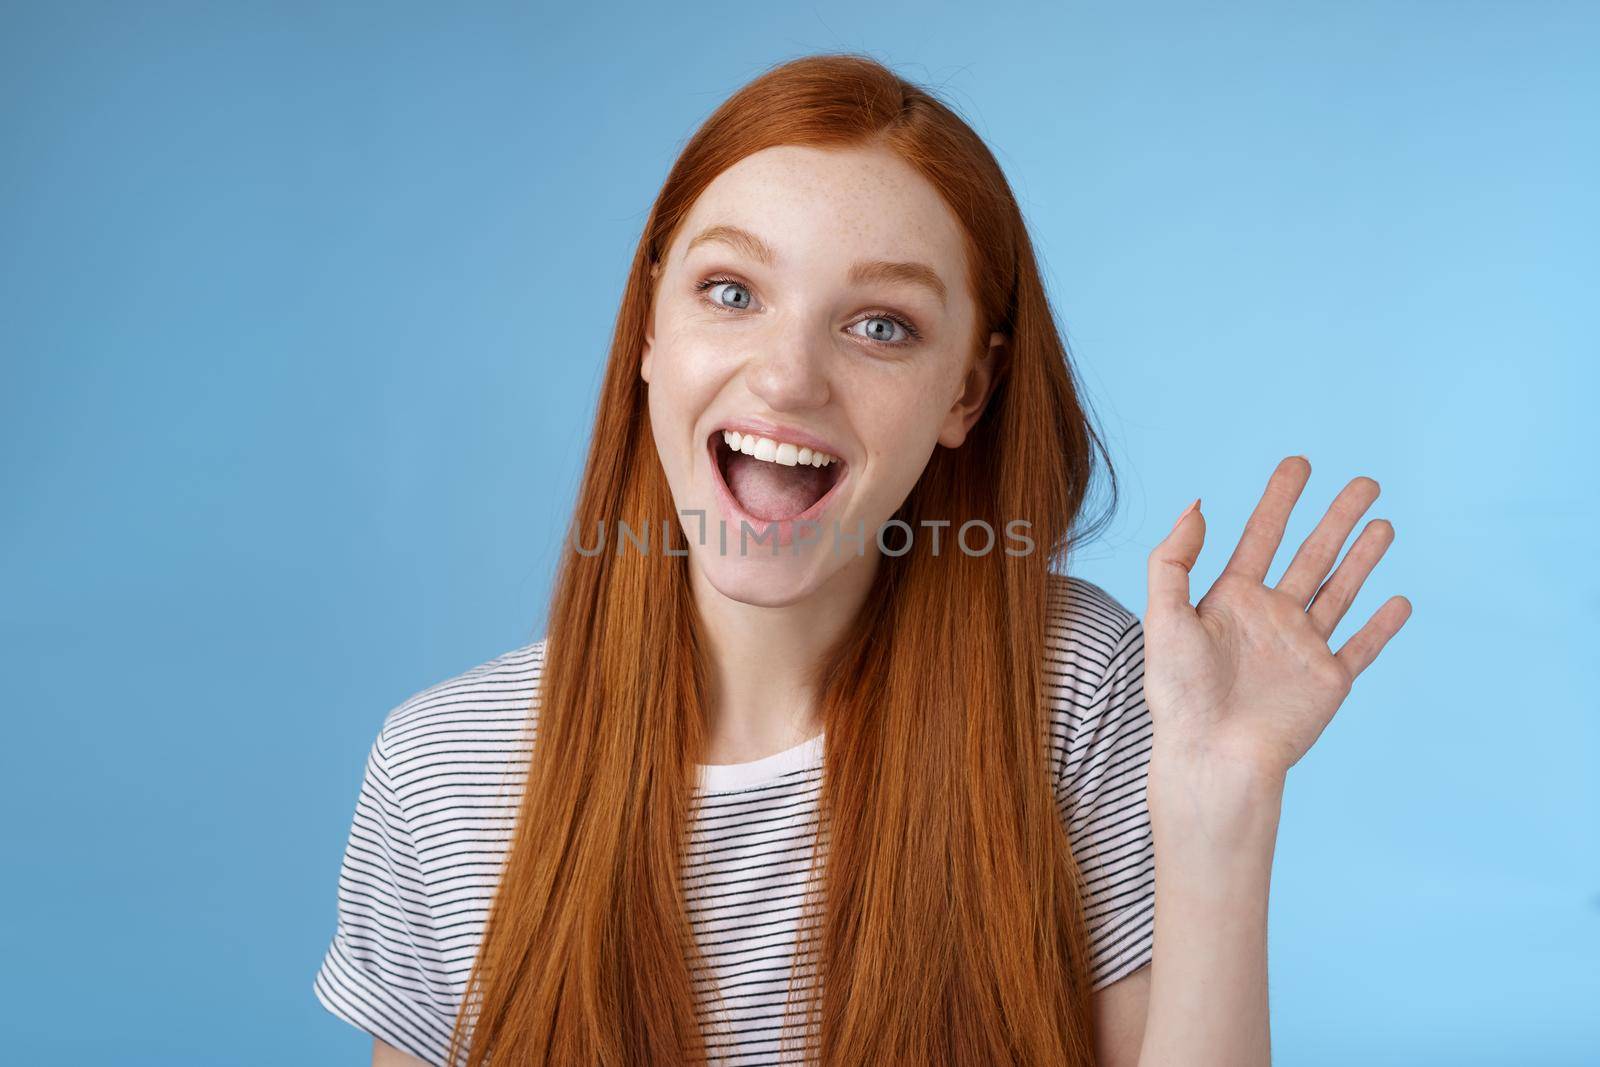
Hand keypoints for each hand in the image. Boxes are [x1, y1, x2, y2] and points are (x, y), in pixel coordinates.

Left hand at [1143, 456, 1411, 782]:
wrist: (1211, 756)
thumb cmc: (1179, 693)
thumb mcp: (1164, 616)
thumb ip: (1174, 560)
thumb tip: (1198, 504)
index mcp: (1231, 600)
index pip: (1261, 536)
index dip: (1280, 499)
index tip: (1299, 463)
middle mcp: (1270, 619)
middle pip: (1311, 555)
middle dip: (1337, 518)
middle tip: (1365, 482)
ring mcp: (1302, 649)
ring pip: (1340, 591)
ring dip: (1363, 558)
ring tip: (1383, 524)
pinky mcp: (1328, 682)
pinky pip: (1361, 648)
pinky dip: (1382, 626)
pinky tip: (1400, 601)